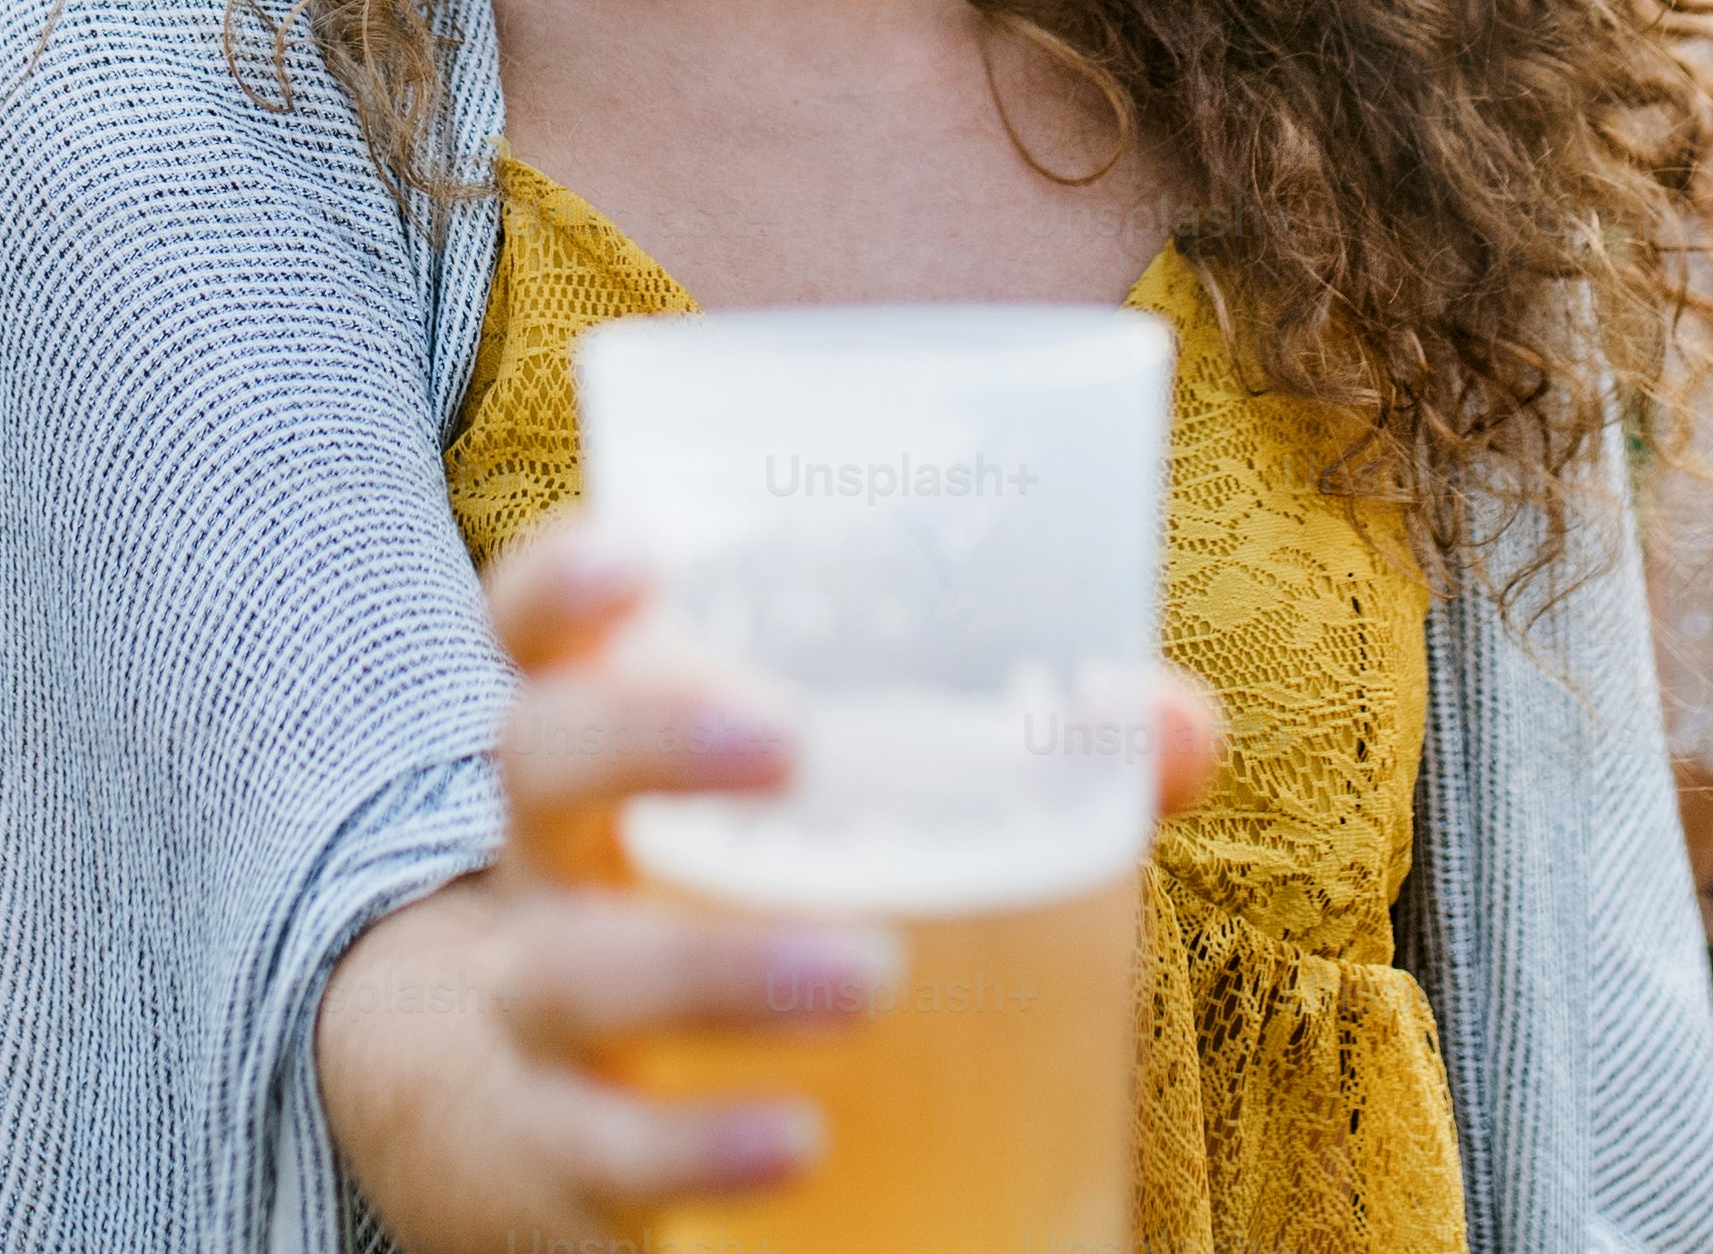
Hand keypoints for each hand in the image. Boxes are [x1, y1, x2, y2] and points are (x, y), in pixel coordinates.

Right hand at [317, 514, 1219, 1252]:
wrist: (542, 1137)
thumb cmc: (733, 922)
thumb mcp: (825, 835)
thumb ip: (1011, 763)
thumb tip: (1174, 726)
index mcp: (609, 756)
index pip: (541, 633)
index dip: (566, 581)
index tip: (644, 557)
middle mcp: (550, 865)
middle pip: (538, 761)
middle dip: (647, 738)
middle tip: (786, 744)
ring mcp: (538, 1011)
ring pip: (575, 970)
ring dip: (719, 966)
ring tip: (869, 972)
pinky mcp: (556, 1154)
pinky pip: (607, 1146)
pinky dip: (703, 1143)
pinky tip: (797, 1143)